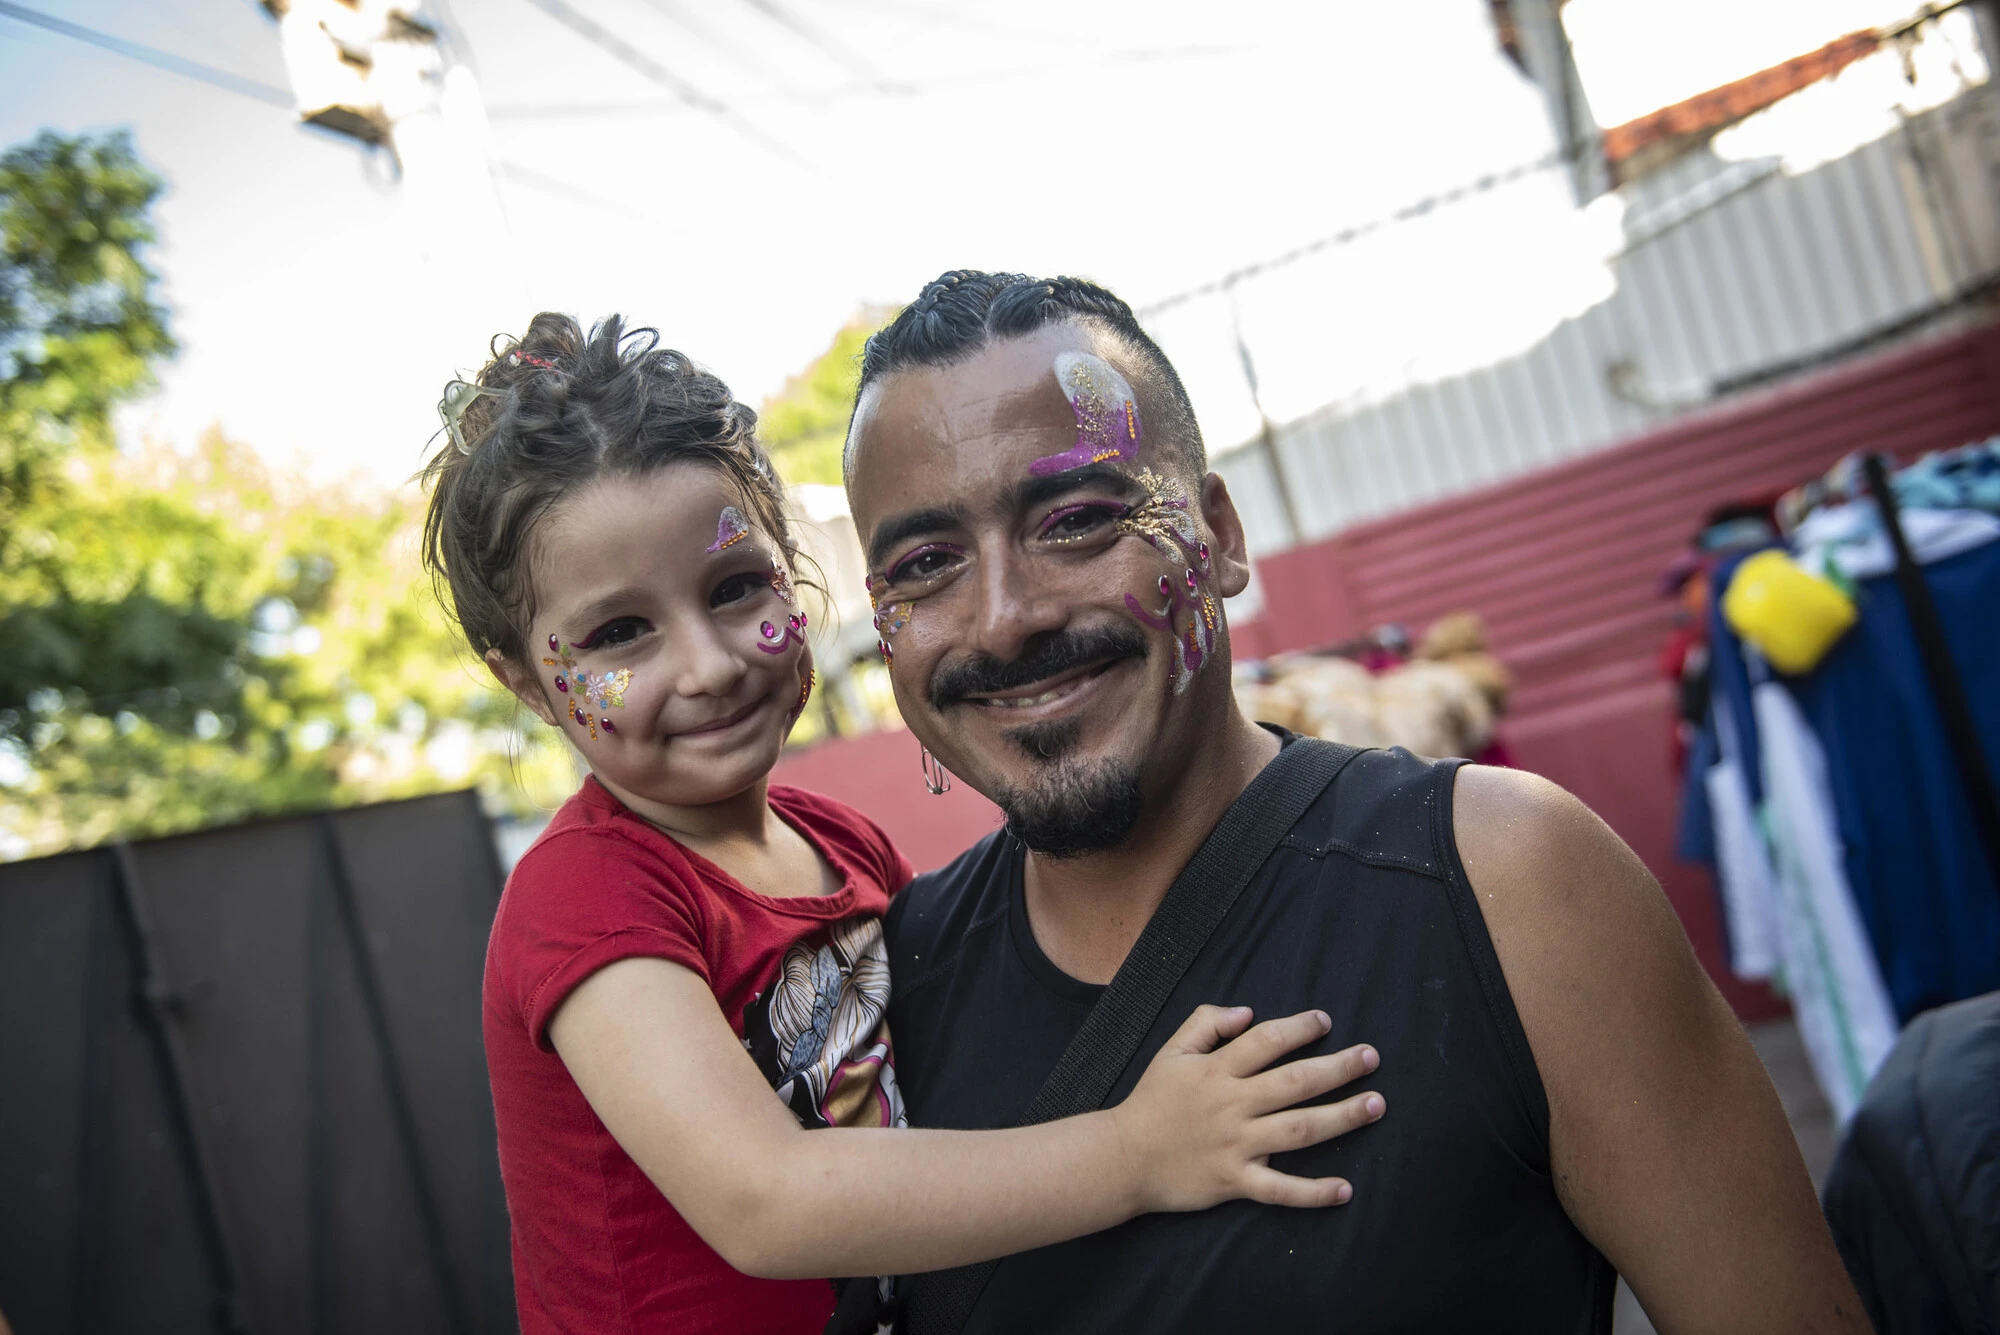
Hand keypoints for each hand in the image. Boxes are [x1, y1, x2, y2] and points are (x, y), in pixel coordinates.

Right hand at [1111, 1005, 1383, 1213]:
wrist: (1123, 1158)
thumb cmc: (1151, 1102)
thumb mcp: (1170, 1052)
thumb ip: (1206, 1024)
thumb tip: (1247, 1012)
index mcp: (1216, 1070)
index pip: (1266, 1041)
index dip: (1298, 1028)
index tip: (1325, 1021)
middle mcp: (1231, 1105)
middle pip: (1294, 1082)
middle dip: (1338, 1068)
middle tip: (1371, 1058)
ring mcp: (1236, 1145)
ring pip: (1298, 1130)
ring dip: (1341, 1118)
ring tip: (1375, 1105)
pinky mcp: (1235, 1182)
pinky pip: (1280, 1190)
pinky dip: (1313, 1192)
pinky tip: (1345, 1189)